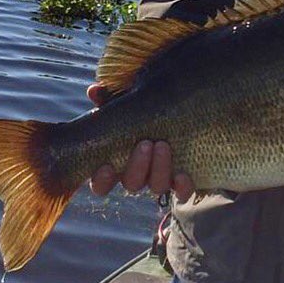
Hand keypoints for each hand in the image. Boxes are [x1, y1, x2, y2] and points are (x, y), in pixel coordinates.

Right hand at [86, 83, 193, 199]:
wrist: (189, 113)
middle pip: (132, 184)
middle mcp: (140, 174)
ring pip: (156, 186)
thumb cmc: (149, 109)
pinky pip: (183, 192)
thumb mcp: (130, 102)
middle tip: (145, 143)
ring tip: (162, 144)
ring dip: (159, 169)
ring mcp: (162, 178)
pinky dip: (182, 186)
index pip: (102, 183)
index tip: (106, 166)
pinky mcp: (184, 180)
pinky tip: (183, 174)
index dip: (101, 179)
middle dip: (137, 166)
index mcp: (120, 162)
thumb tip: (94, 90)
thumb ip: (110, 99)